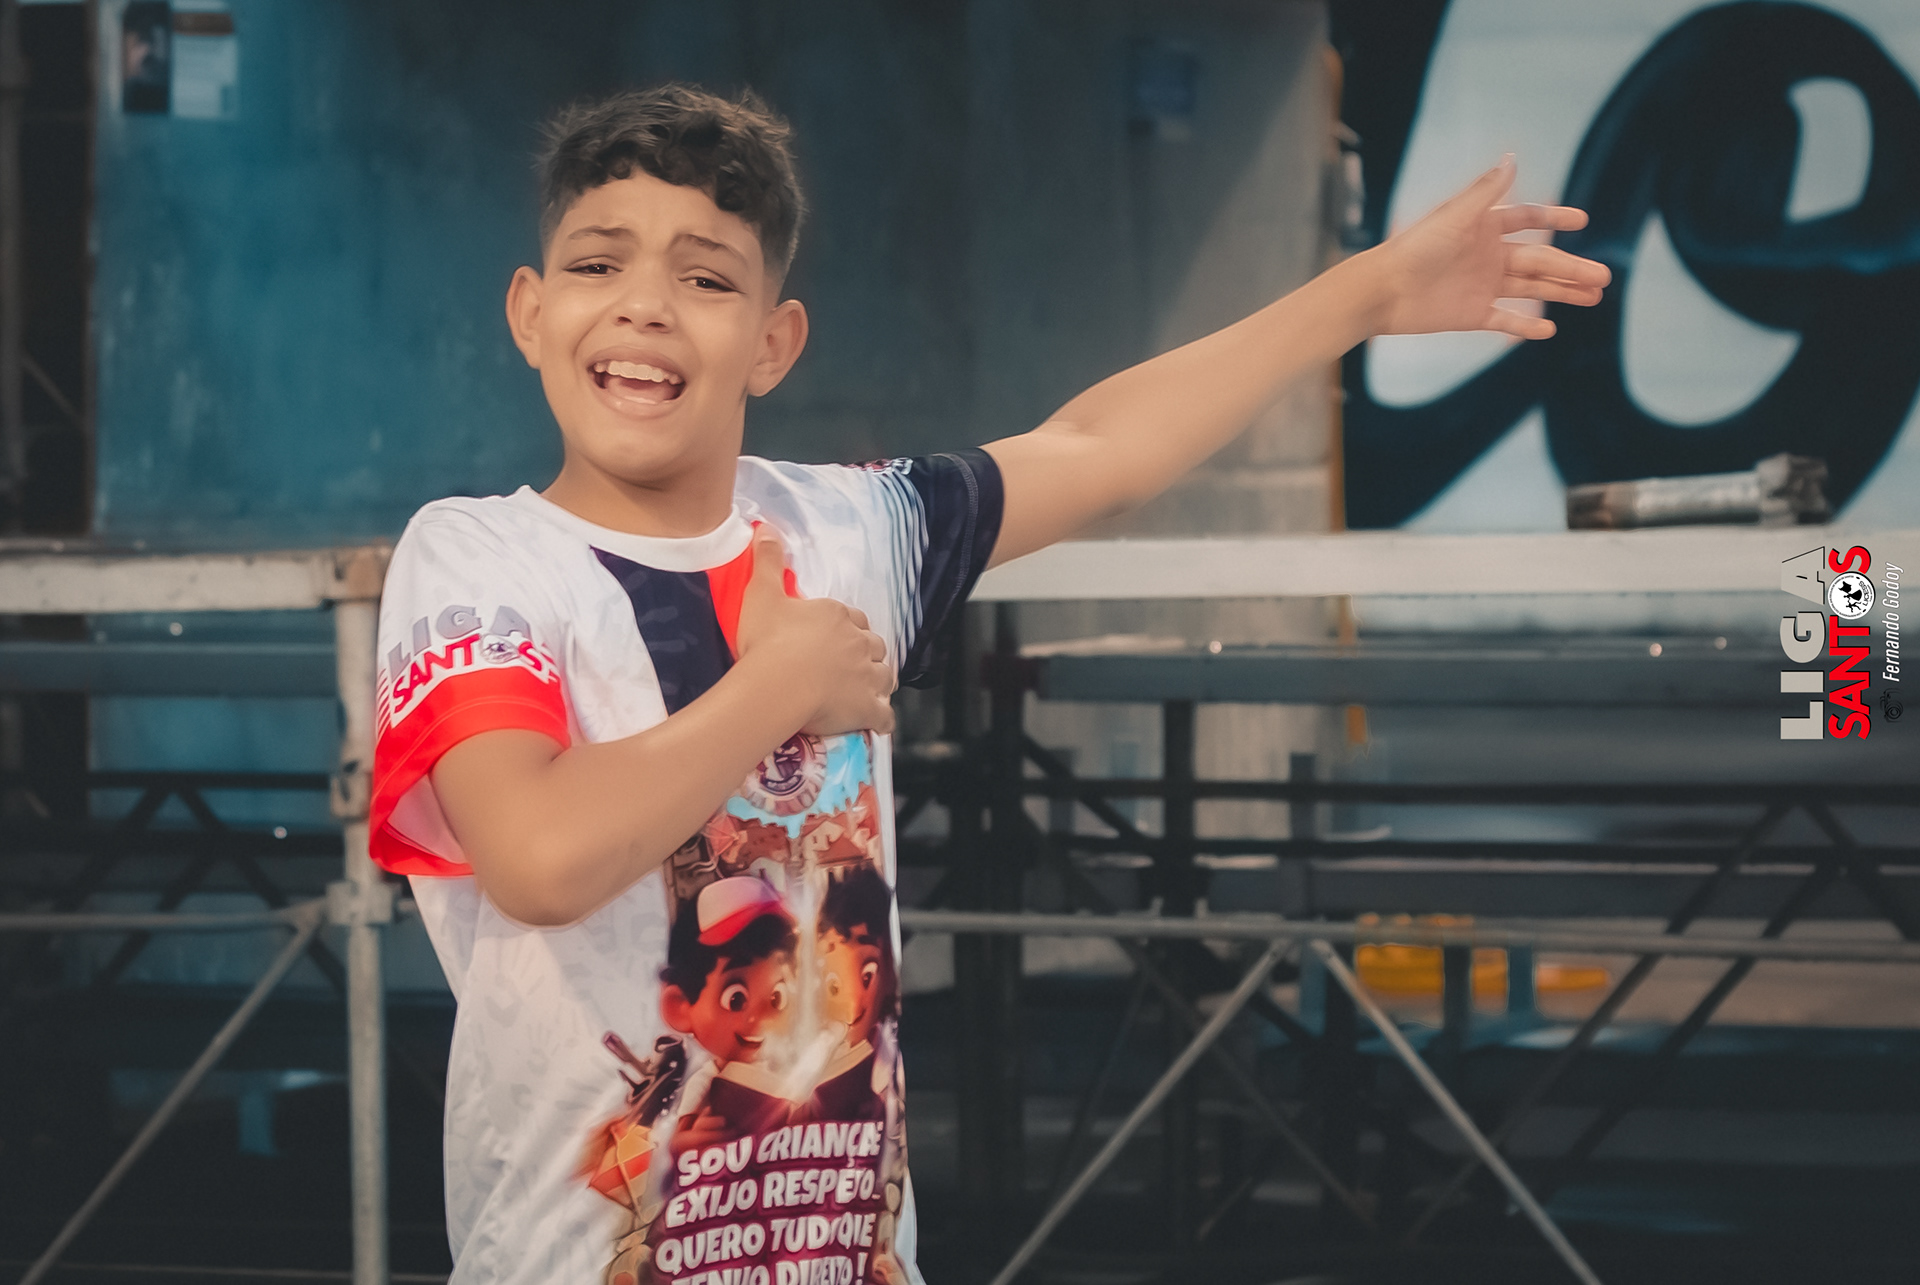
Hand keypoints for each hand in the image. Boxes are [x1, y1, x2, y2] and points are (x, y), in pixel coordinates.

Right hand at [734, 525, 895, 735]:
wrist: (775, 686)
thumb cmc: (767, 641)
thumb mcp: (761, 594)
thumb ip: (767, 561)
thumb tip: (765, 527)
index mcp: (837, 616)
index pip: (852, 618)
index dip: (845, 628)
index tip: (833, 638)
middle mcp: (859, 642)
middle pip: (874, 645)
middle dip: (866, 653)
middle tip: (849, 665)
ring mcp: (867, 677)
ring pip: (886, 676)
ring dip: (878, 682)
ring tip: (864, 690)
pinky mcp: (867, 708)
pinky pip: (884, 715)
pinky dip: (882, 719)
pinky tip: (876, 722)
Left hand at [1370, 157, 1609, 339]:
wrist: (1382, 290)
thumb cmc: (1415, 248)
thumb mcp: (1455, 216)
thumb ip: (1486, 191)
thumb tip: (1512, 157)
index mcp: (1484, 228)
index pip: (1528, 219)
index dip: (1555, 219)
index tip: (1582, 221)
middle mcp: (1487, 256)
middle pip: (1540, 260)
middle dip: (1572, 268)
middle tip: (1605, 276)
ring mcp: (1482, 286)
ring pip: (1531, 288)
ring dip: (1562, 292)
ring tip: (1593, 297)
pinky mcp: (1472, 314)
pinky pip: (1506, 319)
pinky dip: (1526, 325)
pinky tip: (1550, 329)